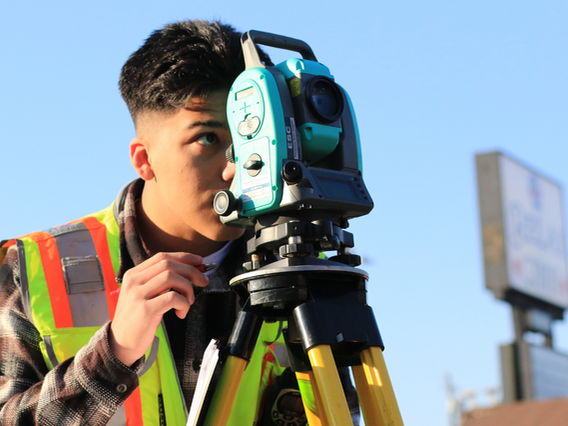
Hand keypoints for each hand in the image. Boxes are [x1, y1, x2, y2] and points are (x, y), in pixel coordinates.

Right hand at [109, 252, 207, 366]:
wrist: (120, 344)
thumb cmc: (139, 319)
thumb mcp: (146, 295)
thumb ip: (162, 282)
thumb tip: (193, 271)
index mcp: (133, 274)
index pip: (162, 257)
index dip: (184, 257)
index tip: (200, 262)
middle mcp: (134, 281)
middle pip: (168, 264)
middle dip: (191, 270)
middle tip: (204, 281)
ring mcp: (138, 295)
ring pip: (171, 277)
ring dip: (188, 288)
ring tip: (189, 301)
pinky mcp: (145, 310)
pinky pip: (173, 297)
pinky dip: (184, 303)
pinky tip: (181, 313)